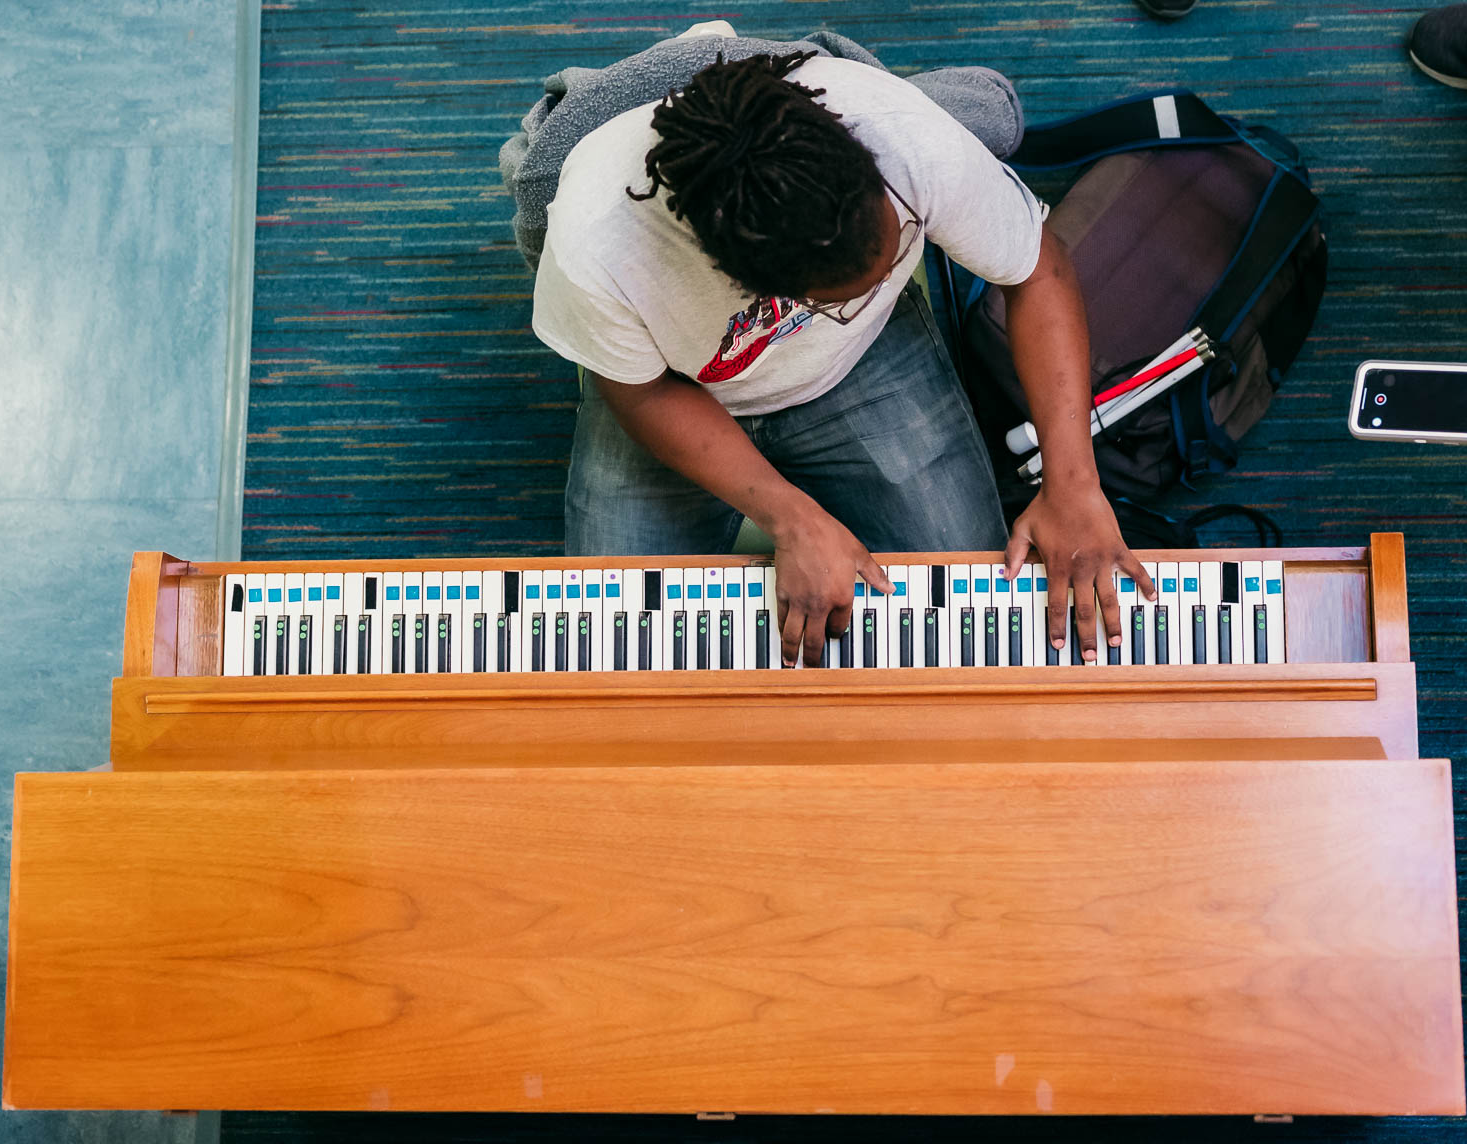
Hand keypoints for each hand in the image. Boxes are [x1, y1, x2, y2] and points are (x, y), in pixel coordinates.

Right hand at [770, 506, 894, 667]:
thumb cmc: (829, 537)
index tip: (833, 636)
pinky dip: (783, 630)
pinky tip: (783, 636)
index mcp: (842, 597)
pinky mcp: (784, 594)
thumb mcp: (859, 555)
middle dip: (814, 657)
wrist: (800, 526)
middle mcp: (821, 605)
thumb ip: (875, 575)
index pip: (839, 626)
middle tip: (812, 667)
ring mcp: (800, 602)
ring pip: (796, 635)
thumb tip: (890, 587)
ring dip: (794, 651)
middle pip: (816, 639)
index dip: (836, 633)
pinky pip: (783, 619)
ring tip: (792, 662)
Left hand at [1003, 483, 1155, 660]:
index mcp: (1057, 568)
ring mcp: (1101, 559)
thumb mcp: (1022, 531)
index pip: (1056, 606)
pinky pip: (1134, 570)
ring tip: (1117, 640)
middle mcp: (1080, 568)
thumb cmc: (1046, 507)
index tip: (1060, 645)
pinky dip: (1144, 583)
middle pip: (1085, 610)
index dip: (1057, 627)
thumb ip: (1013, 556)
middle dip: (1086, 635)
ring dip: (1114, 621)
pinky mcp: (1118, 548)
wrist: (1072, 485)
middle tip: (1089, 655)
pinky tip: (1151, 598)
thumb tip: (1006, 576)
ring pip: (1109, 598)